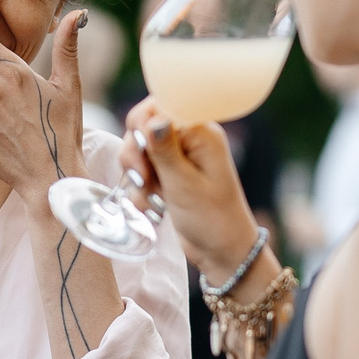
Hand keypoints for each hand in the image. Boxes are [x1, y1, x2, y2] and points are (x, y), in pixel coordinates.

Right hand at [121, 99, 261, 282]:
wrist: (223, 252)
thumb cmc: (212, 219)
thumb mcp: (184, 184)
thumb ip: (164, 150)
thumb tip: (152, 117)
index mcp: (200, 132)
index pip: (159, 106)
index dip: (142, 125)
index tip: (141, 152)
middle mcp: (190, 139)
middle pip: (144, 126)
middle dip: (135, 153)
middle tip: (142, 179)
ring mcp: (179, 158)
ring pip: (139, 150)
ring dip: (136, 174)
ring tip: (148, 197)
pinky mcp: (170, 175)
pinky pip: (144, 171)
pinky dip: (141, 188)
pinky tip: (151, 206)